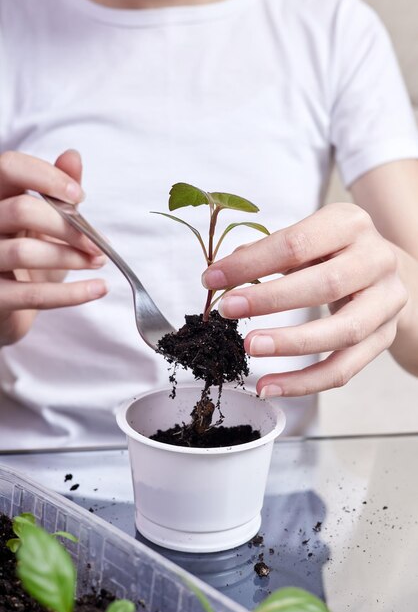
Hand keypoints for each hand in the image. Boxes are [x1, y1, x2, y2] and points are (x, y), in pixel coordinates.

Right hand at [0, 149, 106, 345]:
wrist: (9, 307)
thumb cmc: (26, 256)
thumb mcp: (43, 221)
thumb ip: (57, 190)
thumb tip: (73, 156)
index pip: (9, 166)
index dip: (47, 177)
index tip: (79, 196)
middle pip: (22, 210)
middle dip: (69, 227)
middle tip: (98, 243)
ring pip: (26, 251)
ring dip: (72, 258)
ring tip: (97, 261)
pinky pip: (32, 294)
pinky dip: (72, 293)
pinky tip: (99, 288)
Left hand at [202, 203, 407, 396]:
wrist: (385, 270)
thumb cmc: (333, 251)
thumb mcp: (306, 238)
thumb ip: (267, 252)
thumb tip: (223, 272)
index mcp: (350, 224)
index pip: (297, 244)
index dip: (252, 263)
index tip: (212, 278)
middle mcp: (376, 260)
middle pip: (326, 285)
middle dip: (271, 300)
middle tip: (228, 309)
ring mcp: (386, 302)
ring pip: (343, 332)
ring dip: (291, 343)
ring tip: (250, 347)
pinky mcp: (384, 339)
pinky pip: (344, 369)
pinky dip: (304, 382)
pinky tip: (269, 386)